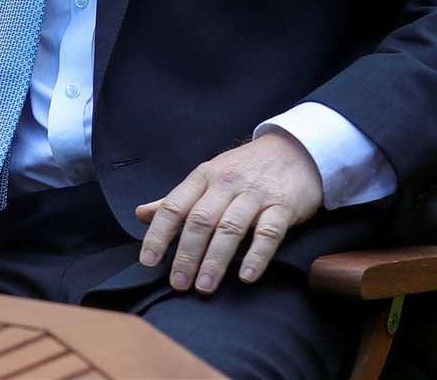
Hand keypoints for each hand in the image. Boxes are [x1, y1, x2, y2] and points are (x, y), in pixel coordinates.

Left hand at [136, 131, 322, 293]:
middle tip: (179, 283)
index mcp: (202, 177)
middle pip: (200, 221)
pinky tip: (247, 277)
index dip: (158, 234)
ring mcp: (255, 194)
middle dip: (186, 255)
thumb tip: (141, 214)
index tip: (148, 261)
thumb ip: (177, 199)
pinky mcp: (283, 206)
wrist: (295, 150)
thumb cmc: (244, 169)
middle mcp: (226, 184)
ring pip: (230, 228)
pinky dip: (257, 256)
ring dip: (215, 260)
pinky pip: (269, 233)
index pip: (173, 206)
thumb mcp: (207, 177)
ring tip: (205, 286)